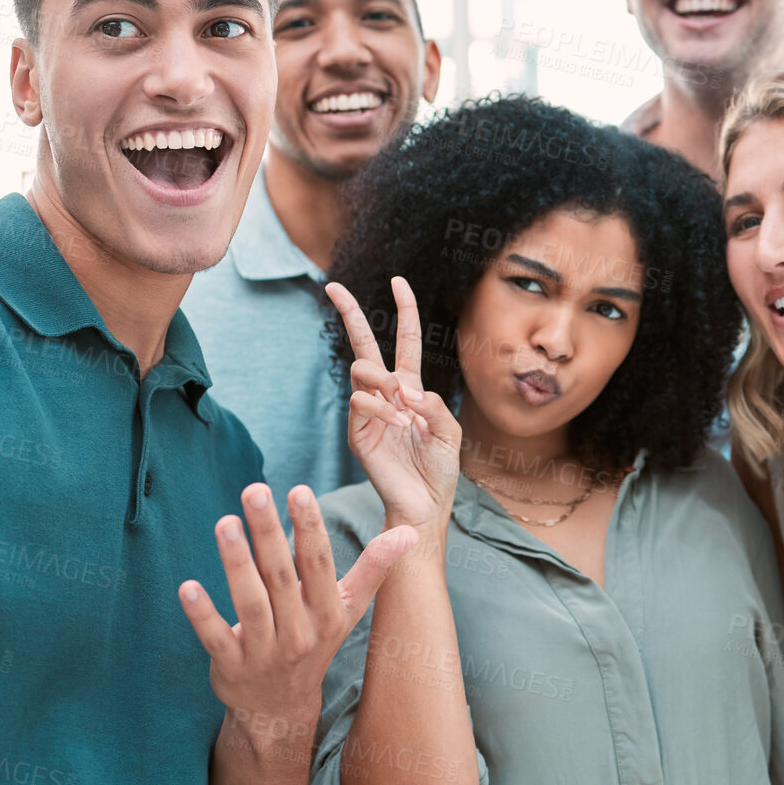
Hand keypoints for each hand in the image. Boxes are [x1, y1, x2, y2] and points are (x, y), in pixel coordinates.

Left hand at [179, 482, 416, 726]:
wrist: (279, 710)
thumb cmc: (314, 644)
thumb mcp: (348, 611)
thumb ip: (374, 569)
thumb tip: (410, 532)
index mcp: (327, 614)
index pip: (319, 564)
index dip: (310, 528)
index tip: (299, 490)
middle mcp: (299, 633)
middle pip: (281, 576)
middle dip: (268, 532)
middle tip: (254, 491)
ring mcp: (265, 652)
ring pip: (251, 603)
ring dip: (236, 563)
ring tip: (224, 523)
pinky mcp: (231, 667)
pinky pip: (215, 639)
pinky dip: (202, 615)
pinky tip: (187, 587)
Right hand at [325, 277, 461, 530]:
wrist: (424, 504)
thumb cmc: (439, 468)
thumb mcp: (450, 431)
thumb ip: (435, 405)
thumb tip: (405, 390)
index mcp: (411, 388)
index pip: (405, 340)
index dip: (404, 309)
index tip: (398, 281)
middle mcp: (385, 394)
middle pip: (363, 343)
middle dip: (349, 312)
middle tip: (332, 286)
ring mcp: (368, 411)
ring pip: (362, 370)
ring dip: (383, 381)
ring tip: (402, 408)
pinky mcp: (357, 431)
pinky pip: (360, 402)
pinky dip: (382, 409)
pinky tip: (398, 425)